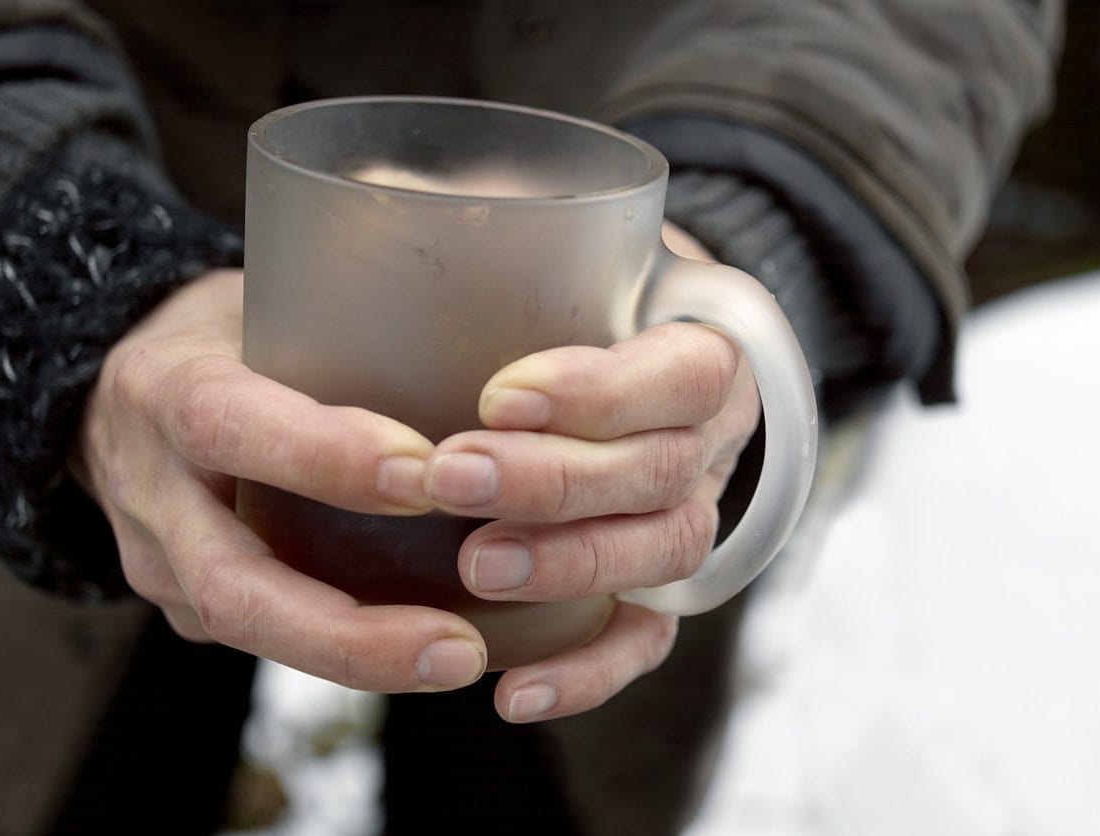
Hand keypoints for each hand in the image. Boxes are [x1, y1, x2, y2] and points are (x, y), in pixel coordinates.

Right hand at [73, 269, 488, 692]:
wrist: (113, 392)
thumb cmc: (223, 330)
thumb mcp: (263, 294)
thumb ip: (352, 307)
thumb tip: (490, 295)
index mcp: (163, 386)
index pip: (229, 424)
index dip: (324, 458)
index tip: (429, 479)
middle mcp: (149, 489)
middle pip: (232, 584)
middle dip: (347, 629)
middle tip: (457, 646)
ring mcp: (158, 560)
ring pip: (248, 630)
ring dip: (358, 659)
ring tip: (458, 660)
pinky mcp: (185, 603)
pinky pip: (263, 636)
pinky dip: (346, 650)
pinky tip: (425, 649)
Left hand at [425, 225, 762, 721]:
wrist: (618, 343)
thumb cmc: (569, 282)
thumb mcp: (549, 224)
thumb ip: (492, 204)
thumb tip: (391, 185)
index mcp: (703, 343)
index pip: (683, 372)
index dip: (601, 391)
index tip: (497, 391)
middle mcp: (709, 439)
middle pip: (663, 475)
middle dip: (558, 482)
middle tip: (453, 475)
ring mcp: (687, 513)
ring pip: (660, 558)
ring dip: (571, 569)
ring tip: (476, 568)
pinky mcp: (653, 579)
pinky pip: (645, 639)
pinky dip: (588, 672)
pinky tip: (512, 694)